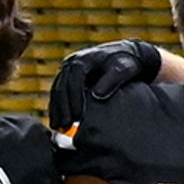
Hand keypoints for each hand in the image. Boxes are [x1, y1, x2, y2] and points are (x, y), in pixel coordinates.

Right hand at [50, 38, 165, 131]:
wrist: (127, 54)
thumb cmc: (127, 63)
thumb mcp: (124, 68)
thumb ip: (112, 79)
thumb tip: (96, 95)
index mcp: (83, 60)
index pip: (73, 81)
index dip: (75, 100)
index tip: (78, 118)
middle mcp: (71, 63)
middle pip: (61, 87)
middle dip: (62, 108)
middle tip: (64, 127)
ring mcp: (67, 70)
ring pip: (57, 91)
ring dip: (56, 110)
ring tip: (57, 128)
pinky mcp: (68, 78)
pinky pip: (58, 94)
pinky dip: (57, 108)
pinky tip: (58, 123)